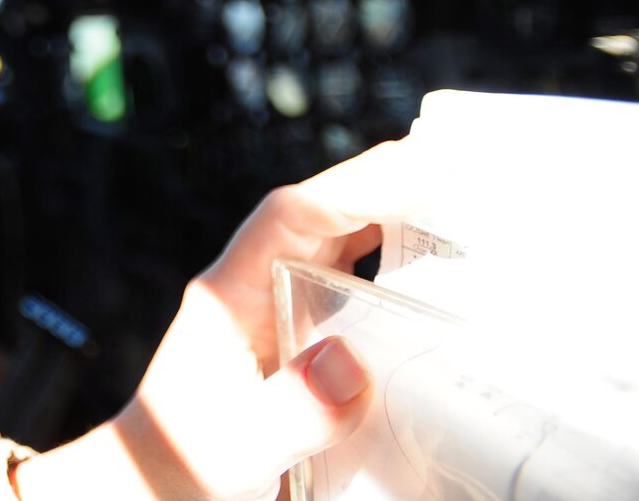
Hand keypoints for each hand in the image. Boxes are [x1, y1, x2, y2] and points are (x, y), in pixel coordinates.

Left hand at [15, 138, 435, 499]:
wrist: (161, 492)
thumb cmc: (185, 465)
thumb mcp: (238, 445)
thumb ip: (291, 408)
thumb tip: (349, 364)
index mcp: (231, 293)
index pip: (293, 214)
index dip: (358, 186)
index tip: (425, 170)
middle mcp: (256, 293)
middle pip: (326, 221)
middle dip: (393, 195)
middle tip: (474, 181)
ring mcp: (278, 319)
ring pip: (343, 254)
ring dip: (400, 236)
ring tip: (476, 225)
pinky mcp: (300, 351)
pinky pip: (353, 300)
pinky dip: (397, 288)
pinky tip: (444, 299)